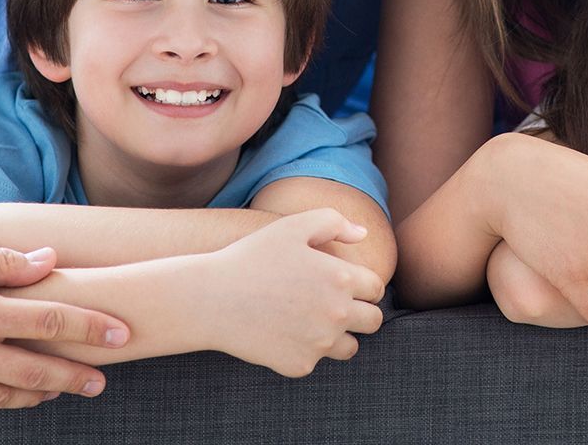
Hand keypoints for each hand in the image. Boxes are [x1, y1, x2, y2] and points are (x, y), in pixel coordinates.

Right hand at [0, 238, 129, 425]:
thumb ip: (2, 261)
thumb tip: (51, 262)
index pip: (48, 321)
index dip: (90, 328)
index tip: (120, 333)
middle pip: (35, 373)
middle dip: (75, 377)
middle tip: (100, 379)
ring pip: (2, 399)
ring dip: (34, 394)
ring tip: (54, 386)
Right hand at [199, 209, 386, 376]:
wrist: (211, 299)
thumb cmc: (252, 257)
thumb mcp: (292, 227)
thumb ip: (334, 223)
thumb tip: (363, 234)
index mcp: (341, 279)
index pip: (376, 288)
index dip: (361, 284)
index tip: (341, 283)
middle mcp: (337, 314)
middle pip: (373, 321)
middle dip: (359, 312)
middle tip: (331, 304)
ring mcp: (319, 343)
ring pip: (350, 346)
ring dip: (339, 336)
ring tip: (311, 321)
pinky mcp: (300, 365)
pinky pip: (316, 360)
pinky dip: (305, 349)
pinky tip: (283, 333)